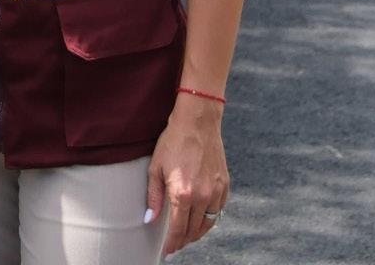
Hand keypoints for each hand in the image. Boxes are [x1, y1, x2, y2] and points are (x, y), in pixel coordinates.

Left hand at [147, 95, 228, 255]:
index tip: (166, 253)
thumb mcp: (155, 168)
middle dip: (183, 241)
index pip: (178, 229)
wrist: (197, 123)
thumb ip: (153, 197)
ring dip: (197, 233)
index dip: (172, 244)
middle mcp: (203, 196)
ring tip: (186, 236)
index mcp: (183, 194)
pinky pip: (219, 210)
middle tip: (174, 246)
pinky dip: (209, 219)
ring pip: (209, 223)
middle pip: (194, 230)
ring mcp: (217, 191)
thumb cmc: (172, 143)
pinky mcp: (225, 185)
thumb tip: (149, 220)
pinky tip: (200, 219)